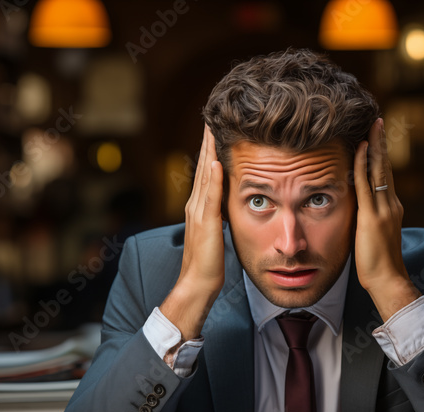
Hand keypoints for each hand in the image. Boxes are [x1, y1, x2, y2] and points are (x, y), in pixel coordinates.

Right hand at [160, 125, 224, 339]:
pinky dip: (212, 178)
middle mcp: (195, 204)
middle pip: (203, 165)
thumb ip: (219, 213)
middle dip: (207, 140)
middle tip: (211, 115)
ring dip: (208, 151)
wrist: (198, 284)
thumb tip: (228, 200)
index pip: (207, 169)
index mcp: (200, 206)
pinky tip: (216, 162)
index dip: (210, 148)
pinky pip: (210, 196)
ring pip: (205, 175)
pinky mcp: (205, 223)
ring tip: (212, 128)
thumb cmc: (209, 263)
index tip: (215, 127)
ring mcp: (198, 212)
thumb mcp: (217, 231)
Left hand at [353, 118, 420, 321]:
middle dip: (381, 143)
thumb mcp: (373, 235)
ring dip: (375, 146)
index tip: (376, 138)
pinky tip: (362, 148)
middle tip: (378, 121)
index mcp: (391, 208)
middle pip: (386, 167)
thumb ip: (368, 219)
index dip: (381, 156)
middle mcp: (391, 204)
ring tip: (373, 126)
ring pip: (379, 171)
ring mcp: (383, 209)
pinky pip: (366, 184)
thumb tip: (356, 211)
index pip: (385, 176)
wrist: (387, 280)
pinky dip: (364, 164)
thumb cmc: (378, 264)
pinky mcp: (372, 216)